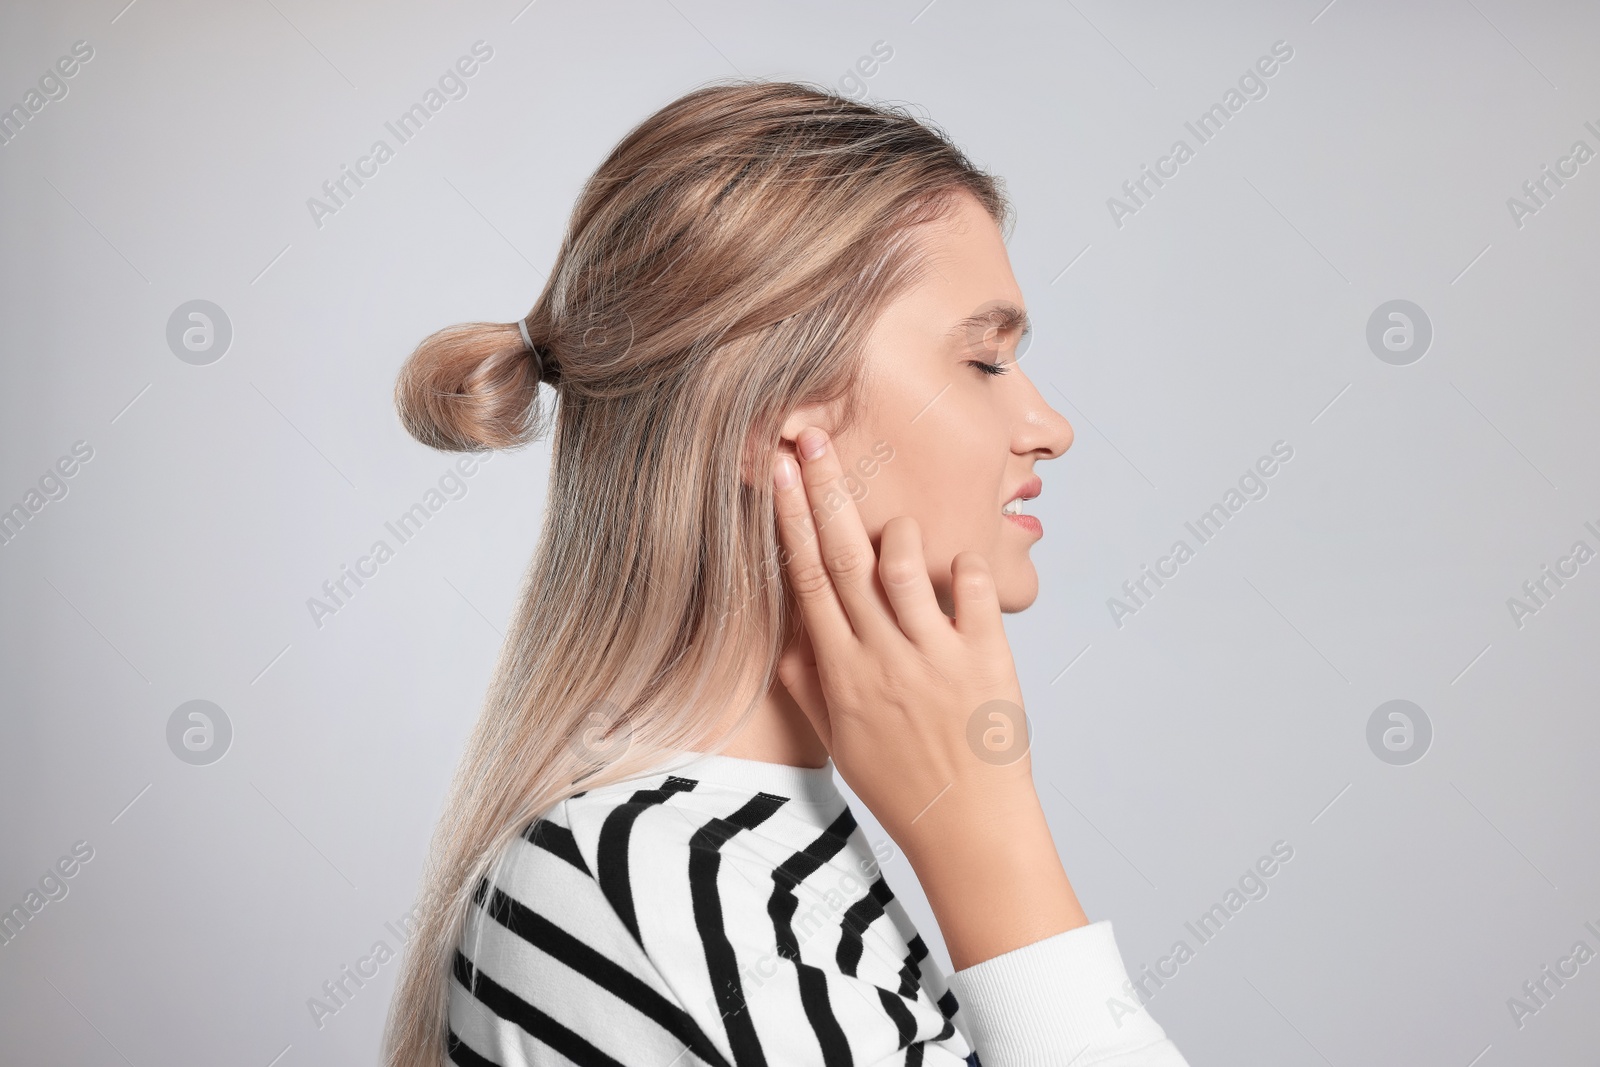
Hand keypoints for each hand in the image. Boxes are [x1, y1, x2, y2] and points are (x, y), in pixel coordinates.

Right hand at [770, 426, 1038, 856]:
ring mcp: (935, 656)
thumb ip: (808, 681)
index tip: (778, 472)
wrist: (968, 828)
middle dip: (825, 493)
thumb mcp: (838, 738)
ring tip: (898, 526)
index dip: (789, 521)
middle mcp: (883, 656)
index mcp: (843, 672)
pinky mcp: (986, 659)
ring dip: (899, 532)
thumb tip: (784, 630)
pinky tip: (961, 565)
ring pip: (905, 564)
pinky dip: (965, 564)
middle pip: (844, 558)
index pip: (805, 580)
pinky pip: (972, 589)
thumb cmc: (901, 784)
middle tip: (812, 438)